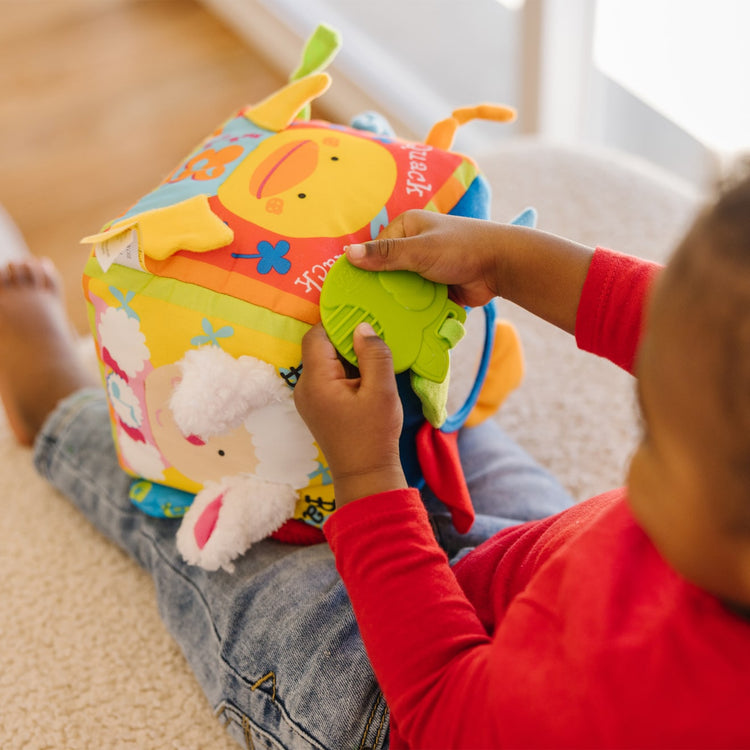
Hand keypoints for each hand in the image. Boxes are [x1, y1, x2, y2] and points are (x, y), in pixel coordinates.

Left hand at [294, 323, 406, 506]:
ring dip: (348, 356)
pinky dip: (346, 371)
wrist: (366, 475)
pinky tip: (367, 376)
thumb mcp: (381, 391)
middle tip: (373, 336)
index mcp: (316, 381)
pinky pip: (329, 377)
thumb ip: (374, 354)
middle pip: (320, 347)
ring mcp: (309, 398)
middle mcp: (305, 387)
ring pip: (325, 362)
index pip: (316, 335)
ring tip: (374, 356)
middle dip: (345, 339)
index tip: (362, 316)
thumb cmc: (374, 435)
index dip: (337, 322)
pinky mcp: (318, 406)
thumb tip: (362, 326)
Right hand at [346, 209, 594, 333]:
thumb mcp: (419, 250)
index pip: (374, 249)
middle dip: (380, 290)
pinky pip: (416, 301)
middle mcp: (413, 246)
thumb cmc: (461, 248)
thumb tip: (348, 255)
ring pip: (400, 289)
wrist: (501, 266)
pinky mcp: (435, 288)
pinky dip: (411, 310)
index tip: (351, 290)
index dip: (364, 268)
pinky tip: (398, 325)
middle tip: (363, 311)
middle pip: (386, 271)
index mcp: (406, 227)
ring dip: (396, 303)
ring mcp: (424, 268)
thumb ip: (385, 255)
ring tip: (378, 321)